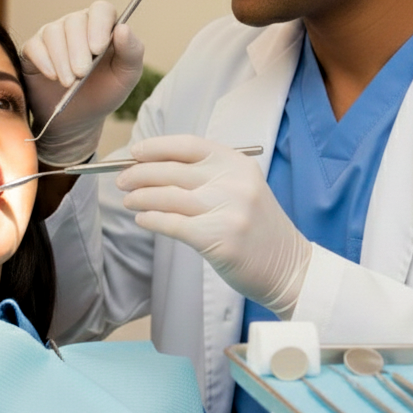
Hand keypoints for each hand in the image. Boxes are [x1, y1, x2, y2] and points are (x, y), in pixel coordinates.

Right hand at [20, 0, 144, 165]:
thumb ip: (132, 52)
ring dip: (61, 59)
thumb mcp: (125, 76)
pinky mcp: (34, 49)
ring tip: (69, 82)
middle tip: (82, 73)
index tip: (98, 49)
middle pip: (74, 21)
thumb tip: (123, 29)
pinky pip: (34, 46)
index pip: (101, 9)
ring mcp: (53, 35)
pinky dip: (44, 61)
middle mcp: (77, 25)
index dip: (99, 25)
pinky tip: (52, 76)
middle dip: (78, 49)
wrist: (78, 118)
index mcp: (102, 26)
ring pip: (53, 32)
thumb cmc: (104, 92)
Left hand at [117, 135, 311, 317]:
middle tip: (122, 181)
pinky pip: (173, 224)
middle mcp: (233, 182)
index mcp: (237, 163)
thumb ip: (206, 176)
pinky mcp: (219, 238)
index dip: (156, 147)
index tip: (135, 153)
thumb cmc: (256, 228)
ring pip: (168, 196)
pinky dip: (152, 219)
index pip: (188, 145)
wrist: (290, 267)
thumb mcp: (241, 188)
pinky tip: (142, 219)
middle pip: (172, 170)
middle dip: (140, 174)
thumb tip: (154, 167)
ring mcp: (228, 210)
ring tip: (128, 200)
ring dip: (140, 197)